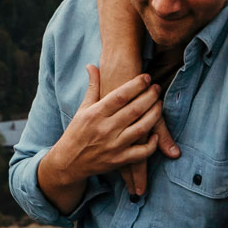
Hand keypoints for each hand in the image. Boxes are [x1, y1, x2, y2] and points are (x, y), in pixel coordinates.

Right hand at [48, 65, 164, 190]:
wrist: (68, 162)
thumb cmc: (76, 132)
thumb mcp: (83, 109)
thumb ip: (92, 87)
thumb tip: (91, 65)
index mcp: (95, 114)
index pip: (120, 96)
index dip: (136, 85)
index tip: (146, 77)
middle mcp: (105, 129)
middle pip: (134, 109)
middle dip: (150, 96)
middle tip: (157, 88)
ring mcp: (113, 146)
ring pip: (141, 128)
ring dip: (154, 115)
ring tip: (159, 104)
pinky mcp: (119, 161)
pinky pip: (141, 153)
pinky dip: (151, 144)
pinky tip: (155, 133)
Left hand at [95, 0, 178, 195]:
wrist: (119, 57)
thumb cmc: (114, 75)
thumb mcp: (104, 94)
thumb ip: (103, 99)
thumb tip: (102, 113)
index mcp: (106, 120)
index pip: (112, 150)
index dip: (118, 167)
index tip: (121, 183)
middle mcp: (117, 123)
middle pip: (125, 153)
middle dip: (131, 175)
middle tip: (137, 194)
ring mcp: (132, 116)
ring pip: (139, 147)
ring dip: (143, 167)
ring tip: (145, 187)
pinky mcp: (145, 107)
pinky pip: (153, 126)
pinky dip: (161, 140)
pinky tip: (167, 156)